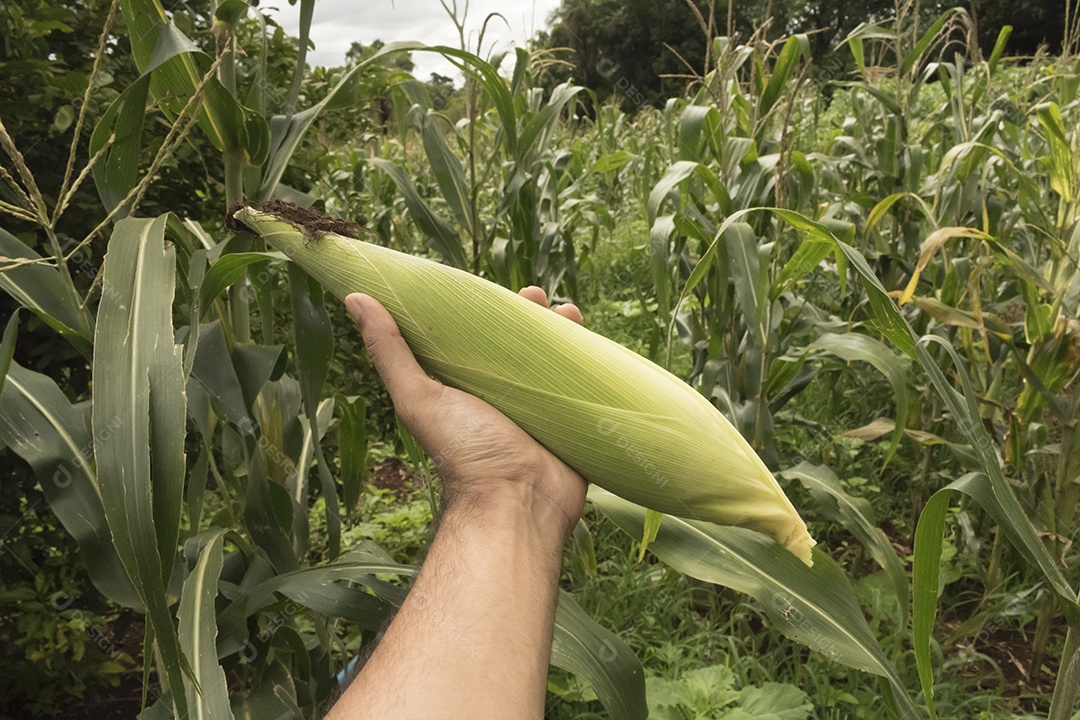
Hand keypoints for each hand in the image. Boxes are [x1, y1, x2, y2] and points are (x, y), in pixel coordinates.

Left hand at [344, 287, 586, 543]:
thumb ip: (390, 352)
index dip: (488, 311)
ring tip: (570, 312)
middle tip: (538, 295)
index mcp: (468, 387)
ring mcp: (540, 409)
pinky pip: (583, 386)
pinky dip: (589, 363)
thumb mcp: (421, 397)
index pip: (478, 338)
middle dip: (530, 316)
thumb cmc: (465, 453)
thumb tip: (355, 298)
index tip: (499, 289)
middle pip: (520, 345)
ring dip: (563, 332)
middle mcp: (504, 396)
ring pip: (554, 361)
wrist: (518, 502)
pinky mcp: (570, 422)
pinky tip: (591, 340)